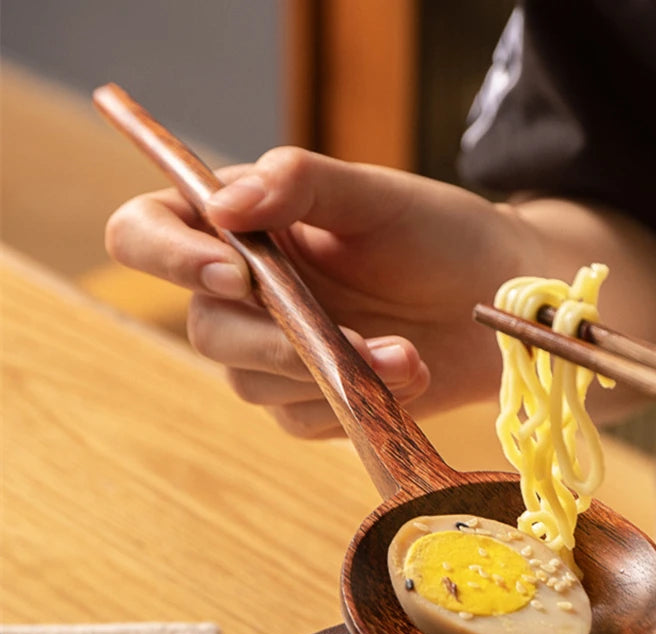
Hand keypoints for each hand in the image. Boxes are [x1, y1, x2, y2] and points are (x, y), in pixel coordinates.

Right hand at [105, 147, 526, 435]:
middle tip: (348, 334)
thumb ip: (298, 182)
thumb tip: (221, 207)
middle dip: (273, 339)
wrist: (494, 300)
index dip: (170, 256)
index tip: (237, 273)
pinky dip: (350, 402)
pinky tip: (405, 377)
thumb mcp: (374, 194)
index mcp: (246, 224)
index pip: (150, 232)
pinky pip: (299, 419)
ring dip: (327, 372)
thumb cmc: (438, 234)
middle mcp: (247, 291)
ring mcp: (276, 351)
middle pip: (205, 328)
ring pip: (251, 382)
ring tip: (406, 355)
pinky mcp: (310, 401)